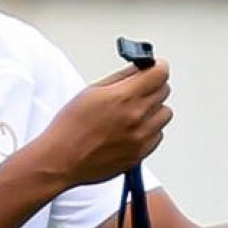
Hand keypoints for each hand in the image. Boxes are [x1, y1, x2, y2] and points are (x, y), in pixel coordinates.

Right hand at [33, 61, 172, 185]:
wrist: (62, 160)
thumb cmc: (70, 127)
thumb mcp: (92, 91)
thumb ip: (121, 78)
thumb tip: (139, 68)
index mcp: (124, 97)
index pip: (160, 73)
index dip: (157, 67)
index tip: (153, 68)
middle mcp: (137, 117)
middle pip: (164, 91)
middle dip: (153, 86)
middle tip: (137, 90)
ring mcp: (141, 138)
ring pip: (165, 113)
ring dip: (154, 109)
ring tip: (132, 113)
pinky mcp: (141, 154)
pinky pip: (158, 135)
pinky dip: (149, 130)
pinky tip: (130, 130)